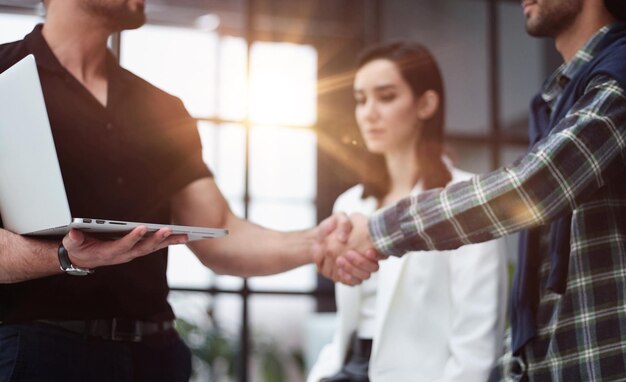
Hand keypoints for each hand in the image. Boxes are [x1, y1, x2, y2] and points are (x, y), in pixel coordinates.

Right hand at [62, 226, 187, 268]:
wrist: (82, 259)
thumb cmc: (79, 248)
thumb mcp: (72, 244)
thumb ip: (73, 239)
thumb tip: (73, 233)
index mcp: (109, 253)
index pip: (123, 245)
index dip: (133, 238)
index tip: (142, 228)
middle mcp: (124, 255)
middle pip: (143, 248)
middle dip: (157, 239)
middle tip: (169, 230)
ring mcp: (132, 253)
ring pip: (153, 247)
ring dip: (168, 242)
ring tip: (184, 236)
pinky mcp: (137, 250)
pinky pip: (155, 245)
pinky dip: (168, 241)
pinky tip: (180, 236)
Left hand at [312, 212, 381, 285]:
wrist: (319, 239)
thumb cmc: (332, 228)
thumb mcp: (337, 219)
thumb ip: (343, 223)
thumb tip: (343, 237)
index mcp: (370, 243)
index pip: (383, 253)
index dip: (378, 255)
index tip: (368, 251)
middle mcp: (368, 258)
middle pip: (374, 267)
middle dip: (361, 262)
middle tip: (348, 253)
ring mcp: (360, 269)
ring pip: (364, 276)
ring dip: (352, 269)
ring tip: (339, 260)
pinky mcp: (351, 277)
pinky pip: (354, 282)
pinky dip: (347, 277)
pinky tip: (339, 270)